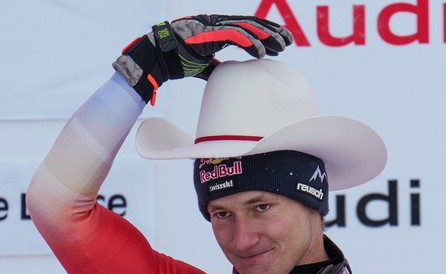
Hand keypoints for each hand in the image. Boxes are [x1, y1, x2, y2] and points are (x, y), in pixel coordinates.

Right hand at [113, 15, 293, 104]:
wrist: (156, 59)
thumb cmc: (176, 62)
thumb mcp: (203, 66)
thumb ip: (217, 67)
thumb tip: (229, 76)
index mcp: (218, 30)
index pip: (247, 28)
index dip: (265, 34)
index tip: (281, 43)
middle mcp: (217, 24)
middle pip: (251, 25)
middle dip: (271, 32)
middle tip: (289, 41)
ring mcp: (213, 27)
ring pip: (246, 28)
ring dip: (265, 38)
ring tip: (280, 47)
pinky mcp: (208, 33)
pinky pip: (234, 36)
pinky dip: (249, 44)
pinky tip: (261, 53)